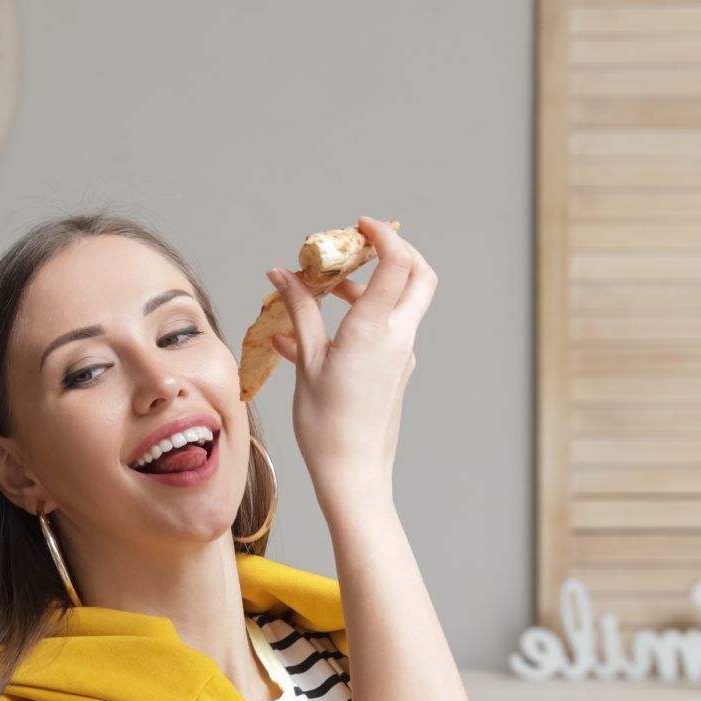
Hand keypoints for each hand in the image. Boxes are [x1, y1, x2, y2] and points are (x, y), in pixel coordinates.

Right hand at [267, 215, 433, 498]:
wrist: (352, 474)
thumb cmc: (326, 425)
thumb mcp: (308, 363)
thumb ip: (300, 311)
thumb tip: (282, 274)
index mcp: (375, 329)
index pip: (397, 262)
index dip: (382, 235)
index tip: (357, 226)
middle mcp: (397, 337)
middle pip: (418, 275)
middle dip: (394, 252)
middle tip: (358, 248)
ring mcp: (401, 354)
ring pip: (401, 302)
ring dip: (368, 286)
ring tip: (322, 290)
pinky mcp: (395, 371)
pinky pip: (382, 332)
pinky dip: (357, 319)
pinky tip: (311, 334)